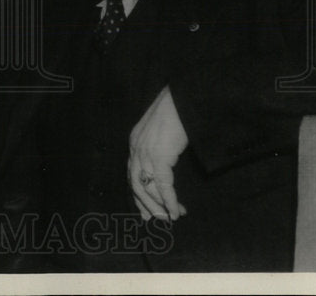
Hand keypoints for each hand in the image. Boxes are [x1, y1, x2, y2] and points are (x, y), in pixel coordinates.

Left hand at [127, 85, 188, 221]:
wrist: (184, 95)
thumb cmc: (178, 109)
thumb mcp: (163, 130)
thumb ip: (160, 145)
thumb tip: (166, 161)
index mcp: (135, 141)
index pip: (132, 174)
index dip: (140, 194)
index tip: (147, 210)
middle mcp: (136, 147)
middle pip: (136, 184)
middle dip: (147, 205)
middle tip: (158, 219)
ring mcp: (145, 152)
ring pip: (148, 188)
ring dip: (160, 206)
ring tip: (172, 217)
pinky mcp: (159, 155)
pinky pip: (163, 184)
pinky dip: (169, 200)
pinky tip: (176, 211)